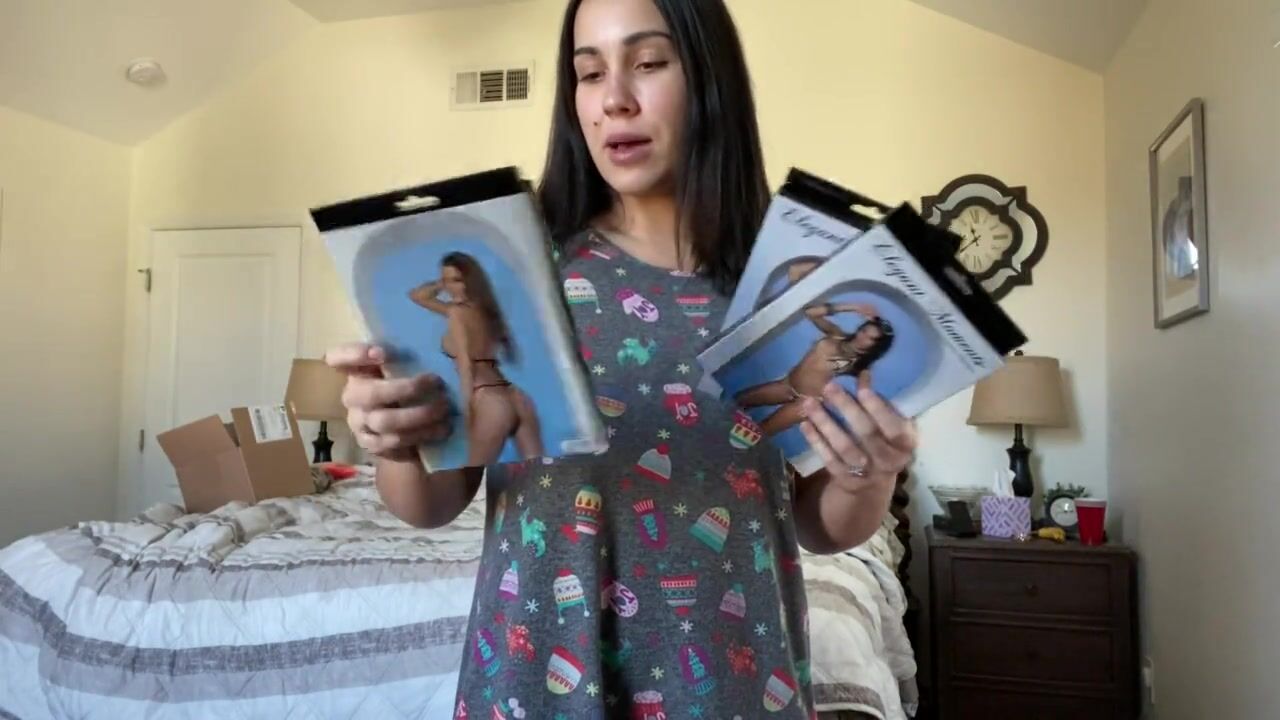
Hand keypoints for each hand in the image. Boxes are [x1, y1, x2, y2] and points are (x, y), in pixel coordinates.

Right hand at [324, 343, 452, 461]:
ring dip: (420, 414)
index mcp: (356, 371)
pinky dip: (422, 434)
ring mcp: (360, 423)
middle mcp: (352, 396)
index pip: (337, 358)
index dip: (354, 354)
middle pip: (370, 393)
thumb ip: (408, 356)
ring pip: (386, 421)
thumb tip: (442, 339)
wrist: (403, 430)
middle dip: (407, 388)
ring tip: (444, 408)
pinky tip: (442, 428)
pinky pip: (395, 442)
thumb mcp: (403, 368)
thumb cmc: (405, 389)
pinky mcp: (371, 444)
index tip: (382, 352)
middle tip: (436, 382)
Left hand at [798, 381, 917, 484]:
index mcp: (904, 444)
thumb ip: (880, 404)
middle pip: (867, 434)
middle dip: (847, 408)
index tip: (862, 388)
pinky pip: (829, 458)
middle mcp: (888, 461)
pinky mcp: (845, 479)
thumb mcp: (889, 425)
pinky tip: (805, 423)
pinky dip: (816, 441)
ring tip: (810, 402)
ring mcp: (865, 473)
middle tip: (829, 386)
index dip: (878, 409)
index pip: (894, 427)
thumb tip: (863, 375)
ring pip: (844, 447)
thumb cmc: (883, 442)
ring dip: (825, 422)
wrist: (872, 483)